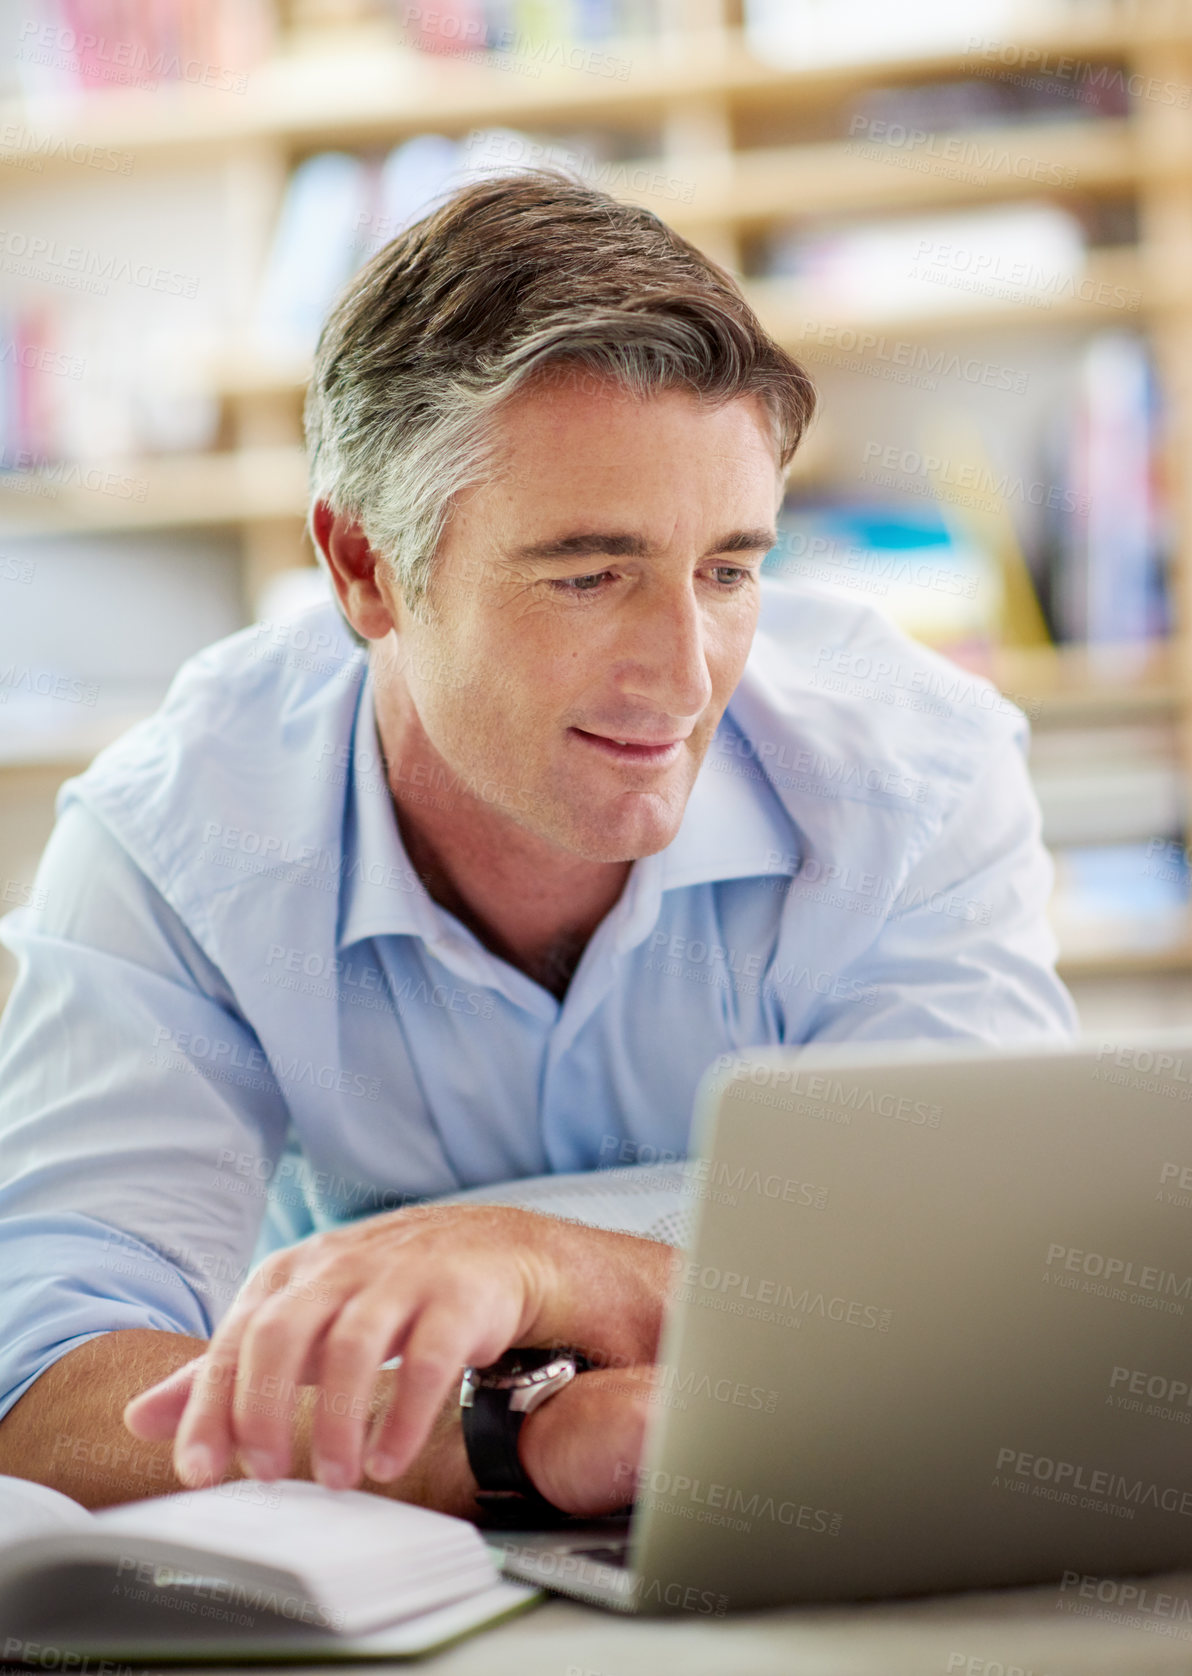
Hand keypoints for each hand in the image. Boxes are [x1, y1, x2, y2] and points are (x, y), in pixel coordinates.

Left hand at [122, 1203, 671, 1496]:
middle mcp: (340, 1268)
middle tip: (265, 1475)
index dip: (213, 1407)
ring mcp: (401, 1277)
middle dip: (264, 1411)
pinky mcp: (459, 1296)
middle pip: (282, 1334)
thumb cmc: (384, 1295)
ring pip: (354, 1344)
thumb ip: (223, 1373)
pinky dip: (406, 1413)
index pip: (236, 1339)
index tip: (203, 1471)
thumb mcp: (297, 1325)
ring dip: (336, 1421)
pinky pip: (429, 1356)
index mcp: (291, 1275)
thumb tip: (141, 1419)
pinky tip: (389, 1456)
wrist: (494, 1251)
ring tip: (335, 1478)